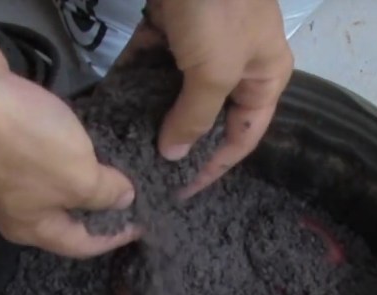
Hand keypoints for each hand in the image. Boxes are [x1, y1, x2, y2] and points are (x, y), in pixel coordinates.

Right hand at [0, 31, 139, 257]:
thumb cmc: (22, 142)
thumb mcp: (78, 174)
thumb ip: (105, 192)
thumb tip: (122, 199)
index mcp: (30, 228)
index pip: (81, 245)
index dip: (115, 236)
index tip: (143, 222)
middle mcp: (11, 207)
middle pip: (63, 214)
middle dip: (97, 204)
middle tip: (132, 187)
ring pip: (49, 181)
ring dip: (77, 172)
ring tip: (111, 158)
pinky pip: (35, 151)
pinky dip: (58, 147)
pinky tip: (78, 131)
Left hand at [143, 0, 293, 194]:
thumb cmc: (218, 9)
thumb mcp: (214, 70)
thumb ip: (195, 116)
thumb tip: (174, 154)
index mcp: (264, 78)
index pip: (242, 138)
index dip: (213, 168)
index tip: (181, 193)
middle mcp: (238, 64)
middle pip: (208, 117)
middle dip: (180, 141)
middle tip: (148, 171)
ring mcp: (203, 43)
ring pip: (177, 91)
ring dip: (153, 113)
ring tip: (126, 143)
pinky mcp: (173, 25)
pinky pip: (152, 61)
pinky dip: (135, 79)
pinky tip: (112, 102)